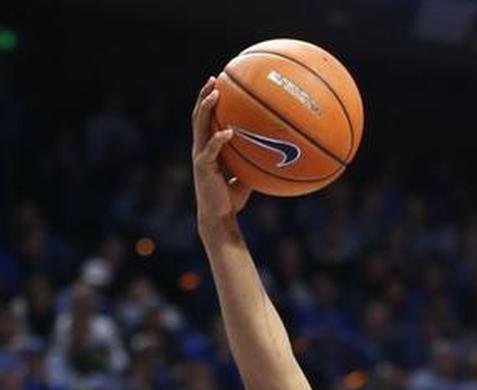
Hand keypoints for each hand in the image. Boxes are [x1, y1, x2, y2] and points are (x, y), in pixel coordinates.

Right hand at [192, 79, 250, 226]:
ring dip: (206, 108)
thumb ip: (251, 161)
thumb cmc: (231, 199)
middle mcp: (201, 148)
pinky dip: (219, 140)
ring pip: (200, 126)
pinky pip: (211, 150)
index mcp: (208, 148)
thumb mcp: (245, 177)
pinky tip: (228, 131)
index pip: (205, 119)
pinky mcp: (203, 168)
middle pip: (199, 115)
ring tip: (215, 94)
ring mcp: (200, 157)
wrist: (219, 218)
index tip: (218, 84)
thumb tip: (272, 152)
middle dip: (204, 95)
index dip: (209, 101)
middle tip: (214, 79)